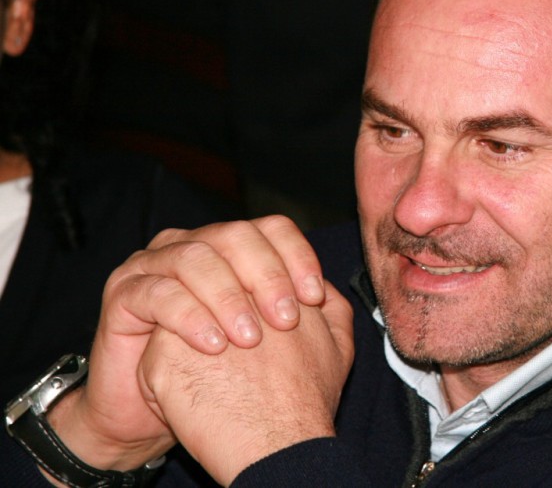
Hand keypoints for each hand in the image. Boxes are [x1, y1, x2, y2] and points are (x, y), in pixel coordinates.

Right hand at [45, 216, 326, 472]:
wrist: (154, 418)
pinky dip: (189, 317)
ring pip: (195, 257)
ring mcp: (154, 265)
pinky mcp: (123, 294)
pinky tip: (212, 346)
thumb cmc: (219, 379)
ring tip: (249, 338)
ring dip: (228, 296)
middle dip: (266, 275)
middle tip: (286, 320)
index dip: (297, 257)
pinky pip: (157, 292)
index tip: (315, 297)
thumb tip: (332, 297)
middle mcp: (193, 245)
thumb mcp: (274, 348)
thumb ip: (305, 317)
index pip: (272, 229)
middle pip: (235, 234)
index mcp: (231, 250)